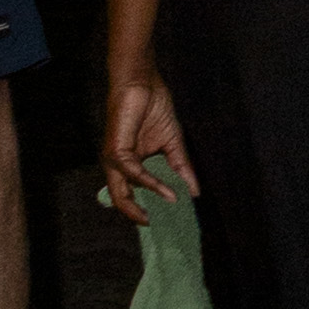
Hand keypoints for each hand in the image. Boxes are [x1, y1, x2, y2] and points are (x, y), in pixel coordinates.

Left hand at [103, 72, 198, 227]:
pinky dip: (151, 184)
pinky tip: (167, 191)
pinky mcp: (116, 149)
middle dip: (136, 216)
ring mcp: (114, 158)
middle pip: (121, 198)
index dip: (146, 207)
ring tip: (164, 213)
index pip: (133, 193)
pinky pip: (133, 173)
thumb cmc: (153, 107)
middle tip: (156, 226)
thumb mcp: (173, 144)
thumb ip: (181, 168)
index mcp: (129, 163)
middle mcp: (118, 164)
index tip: (165, 220)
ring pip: (121, 192)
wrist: (143, 82)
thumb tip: (194, 192)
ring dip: (143, 205)